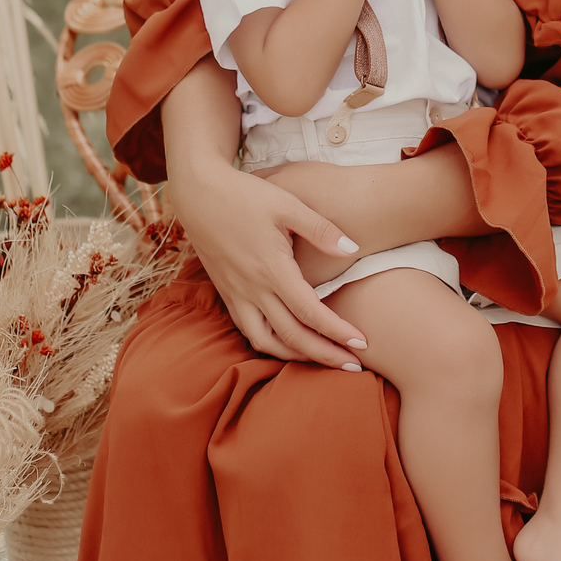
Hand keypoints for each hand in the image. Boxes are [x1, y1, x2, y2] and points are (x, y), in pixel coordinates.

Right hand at [175, 156, 370, 366]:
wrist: (198, 193)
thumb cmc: (245, 195)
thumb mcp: (287, 204)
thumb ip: (320, 229)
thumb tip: (353, 249)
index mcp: (271, 269)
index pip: (310, 313)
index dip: (337, 331)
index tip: (362, 343)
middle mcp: (252, 289)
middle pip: (292, 337)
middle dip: (324, 356)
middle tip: (354, 367)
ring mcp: (236, 294)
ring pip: (266, 342)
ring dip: (296, 356)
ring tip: (323, 359)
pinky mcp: (225, 293)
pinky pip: (249, 331)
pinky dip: (270, 344)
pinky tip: (287, 341)